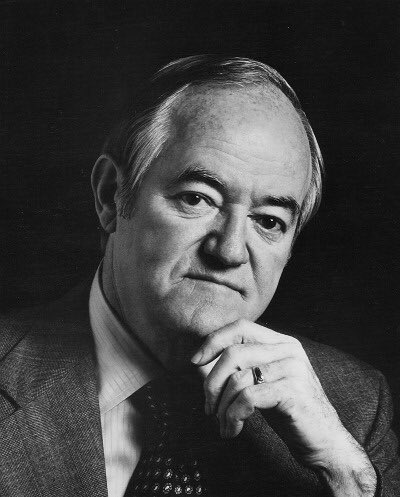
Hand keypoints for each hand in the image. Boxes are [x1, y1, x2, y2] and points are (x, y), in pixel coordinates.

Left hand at [191, 319, 376, 495]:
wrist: (325, 442)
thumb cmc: (287, 411)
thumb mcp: (261, 382)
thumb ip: (238, 368)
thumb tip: (199, 361)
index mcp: (281, 342)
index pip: (240, 326)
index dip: (213, 340)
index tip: (195, 361)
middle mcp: (288, 349)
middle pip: (233, 352)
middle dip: (212, 382)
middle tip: (208, 407)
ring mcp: (293, 369)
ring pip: (237, 378)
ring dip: (221, 406)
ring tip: (222, 424)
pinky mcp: (292, 392)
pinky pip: (247, 398)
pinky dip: (232, 416)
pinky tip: (233, 430)